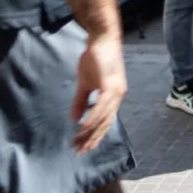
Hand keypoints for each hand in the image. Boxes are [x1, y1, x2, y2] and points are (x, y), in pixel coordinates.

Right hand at [71, 34, 127, 154]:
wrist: (102, 40)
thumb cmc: (95, 59)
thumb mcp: (85, 84)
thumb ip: (82, 101)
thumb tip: (75, 119)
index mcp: (114, 97)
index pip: (105, 122)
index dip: (95, 135)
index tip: (83, 148)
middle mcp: (118, 96)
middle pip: (106, 124)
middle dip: (92, 139)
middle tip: (79, 152)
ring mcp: (116, 91)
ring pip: (104, 118)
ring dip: (90, 132)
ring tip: (78, 143)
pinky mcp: (110, 85)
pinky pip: (101, 106)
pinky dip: (92, 118)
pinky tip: (83, 127)